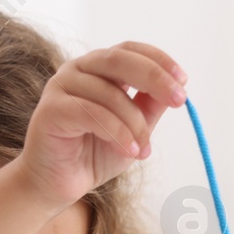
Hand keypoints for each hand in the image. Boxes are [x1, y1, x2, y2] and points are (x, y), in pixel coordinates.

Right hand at [13, 40, 186, 208]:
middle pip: (118, 59)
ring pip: (108, 93)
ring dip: (135, 123)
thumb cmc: (94, 154)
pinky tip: (130, 151)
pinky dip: (117, 132)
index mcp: (98, 69)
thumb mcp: (134, 130)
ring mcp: (60, 86)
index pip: (129, 49)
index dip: (158, 59)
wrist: (59, 184)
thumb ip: (150, 108)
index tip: (183, 80)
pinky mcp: (51, 109)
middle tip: (178, 100)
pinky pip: (91, 113)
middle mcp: (77, 70)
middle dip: (154, 77)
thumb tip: (176, 89)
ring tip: (144, 150)